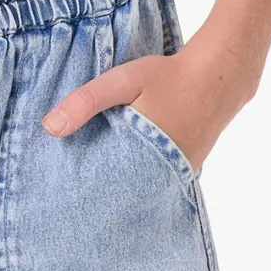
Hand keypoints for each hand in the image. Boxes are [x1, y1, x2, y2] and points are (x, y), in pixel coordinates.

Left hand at [40, 39, 242, 174]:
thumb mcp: (122, 81)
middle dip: (98, 191)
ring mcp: (178, 174)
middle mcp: (162, 174)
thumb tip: (49, 127)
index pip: (103, 189)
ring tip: (91, 182)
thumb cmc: (168, 77)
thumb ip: (86, 102)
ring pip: (140, 186)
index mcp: (141, 159)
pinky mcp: (187, 167)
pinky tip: (124, 164)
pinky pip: (156, 177)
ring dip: (119, 183)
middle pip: (121, 193)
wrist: (220, 76)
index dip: (82, 190)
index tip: (60, 193)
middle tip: (69, 194)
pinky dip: (139, 173)